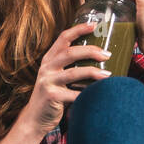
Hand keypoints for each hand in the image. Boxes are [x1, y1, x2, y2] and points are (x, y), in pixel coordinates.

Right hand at [10, 20, 112, 143]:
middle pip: (70, 52)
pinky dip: (88, 94)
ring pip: (73, 72)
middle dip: (90, 51)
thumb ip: (71, 67)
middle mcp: (47, 68)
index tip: (95, 25)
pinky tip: (99, 95)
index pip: (63, 38)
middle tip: (107, 54)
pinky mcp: (51, 96)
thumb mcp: (58, 77)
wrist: (35, 119)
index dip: (79, 29)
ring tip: (108, 75)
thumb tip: (101, 60)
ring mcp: (47, 82)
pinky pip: (74, 94)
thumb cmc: (53, 96)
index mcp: (49, 59)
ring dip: (93, 72)